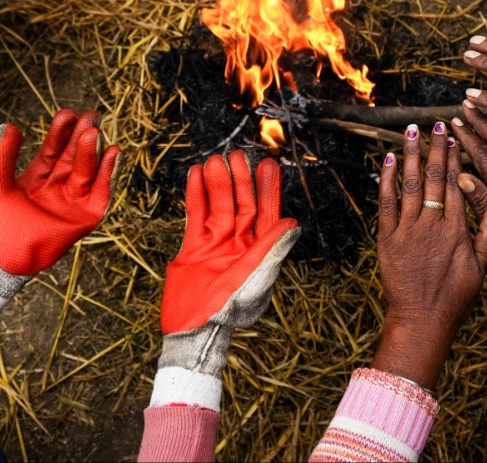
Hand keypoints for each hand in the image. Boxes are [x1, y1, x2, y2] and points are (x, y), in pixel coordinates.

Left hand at [0, 109, 119, 275]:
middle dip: (82, 136)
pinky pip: (101, 191)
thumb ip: (4, 154)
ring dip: (93, 151)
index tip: (68, 114)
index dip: (61, 132)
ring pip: (87, 170)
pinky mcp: (86, 216)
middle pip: (74, 156)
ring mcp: (73, 200)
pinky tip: (113, 153)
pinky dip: (109, 173)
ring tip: (95, 132)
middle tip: (90, 116)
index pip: (53, 148)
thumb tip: (12, 125)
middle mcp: (58, 186)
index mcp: (37, 177)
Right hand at [161, 150, 299, 333]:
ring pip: (218, 205)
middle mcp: (239, 244)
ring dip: (218, 183)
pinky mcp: (194, 248)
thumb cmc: (229, 309)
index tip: (268, 165)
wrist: (195, 331)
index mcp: (259, 250)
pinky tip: (196, 175)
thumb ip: (271, 248)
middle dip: (240, 180)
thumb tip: (292, 223)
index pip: (267, 213)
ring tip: (215, 160)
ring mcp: (216, 244)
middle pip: (242, 204)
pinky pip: (196, 215)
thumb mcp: (255, 277)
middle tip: (238, 156)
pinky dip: (196, 195)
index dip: (268, 190)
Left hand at [372, 122, 486, 388]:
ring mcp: (407, 230)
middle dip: (434, 148)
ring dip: (410, 155)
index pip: (455, 184)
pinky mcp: (387, 239)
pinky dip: (387, 180)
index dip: (454, 157)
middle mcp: (431, 225)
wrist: (422, 320)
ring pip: (408, 184)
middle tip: (436, 124)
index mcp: (456, 229)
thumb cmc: (455, 298)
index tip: (454, 136)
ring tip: (412, 131)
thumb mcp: (482, 268)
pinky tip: (389, 159)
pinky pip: (386, 203)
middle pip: (432, 177)